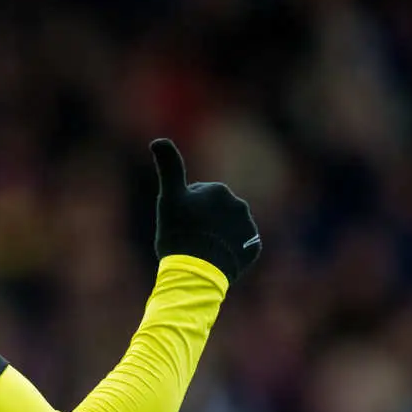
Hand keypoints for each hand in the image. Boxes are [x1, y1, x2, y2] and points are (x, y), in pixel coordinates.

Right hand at [150, 138, 261, 282]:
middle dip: (204, 222)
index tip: (180, 224)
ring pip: (227, 229)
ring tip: (202, 251)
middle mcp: (239, 205)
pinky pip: (239, 246)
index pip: (198, 197)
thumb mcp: (169, 198)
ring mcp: (248, 228)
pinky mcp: (253, 249)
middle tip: (190, 238)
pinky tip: (216, 259)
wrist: (197, 271)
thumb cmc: (180, 233)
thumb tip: (158, 140)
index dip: (185, 210)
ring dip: (217, 236)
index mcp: (218, 190)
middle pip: (215, 213)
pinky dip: (229, 251)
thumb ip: (169, 167)